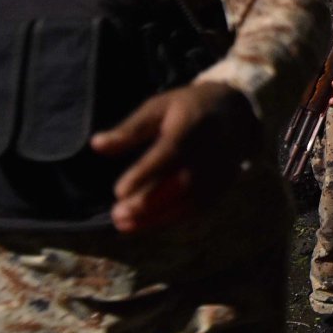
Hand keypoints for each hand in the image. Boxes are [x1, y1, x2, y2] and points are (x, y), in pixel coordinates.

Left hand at [89, 81, 258, 232]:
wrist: (237, 114)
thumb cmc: (189, 108)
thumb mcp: (159, 107)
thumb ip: (130, 129)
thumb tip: (96, 144)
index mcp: (191, 128)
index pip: (170, 154)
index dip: (145, 174)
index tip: (119, 191)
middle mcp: (208, 153)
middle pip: (181, 183)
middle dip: (149, 202)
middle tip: (117, 214)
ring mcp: (218, 172)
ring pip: (189, 200)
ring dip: (157, 216)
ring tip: (125, 225)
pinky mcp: (221, 186)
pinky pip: (198, 208)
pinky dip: (172, 218)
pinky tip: (146, 223)